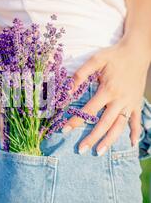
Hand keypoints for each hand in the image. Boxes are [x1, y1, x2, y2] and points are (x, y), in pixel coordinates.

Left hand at [62, 39, 149, 154]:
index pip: (89, 110)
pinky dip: (135, 132)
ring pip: (119, 126)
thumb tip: (67, 89)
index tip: (64, 130)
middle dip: (92, 138)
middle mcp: (120, 100)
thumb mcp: (96, 60)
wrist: (137, 51)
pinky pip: (136, 121)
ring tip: (99, 152)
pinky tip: (132, 144)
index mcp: (108, 90)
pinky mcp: (137, 103)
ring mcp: (130, 103)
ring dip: (110, 140)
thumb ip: (80, 74)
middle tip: (81, 150)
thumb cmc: (114, 55)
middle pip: (104, 124)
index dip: (76, 121)